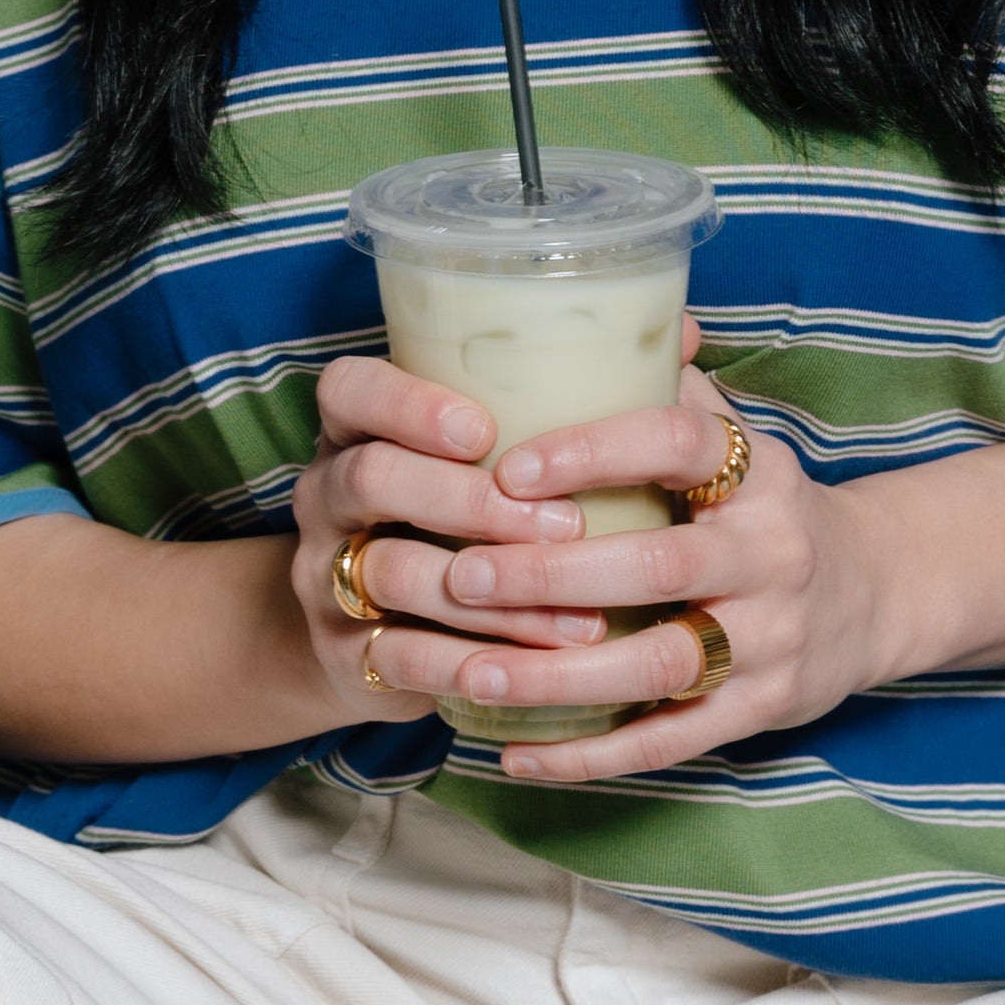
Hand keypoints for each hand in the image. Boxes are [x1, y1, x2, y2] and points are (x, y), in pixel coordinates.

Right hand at [286, 354, 626, 728]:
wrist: (368, 636)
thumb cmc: (457, 519)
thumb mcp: (488, 458)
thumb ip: (566, 399)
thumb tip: (680, 337)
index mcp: (357, 430)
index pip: (349, 390)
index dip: (408, 404)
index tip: (484, 430)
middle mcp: (327, 494)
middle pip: (372, 478)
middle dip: (470, 501)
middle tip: (565, 526)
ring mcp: (324, 575)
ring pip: (391, 572)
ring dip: (494, 597)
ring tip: (582, 617)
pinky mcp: (343, 653)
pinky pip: (397, 656)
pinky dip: (470, 663)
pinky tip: (534, 667)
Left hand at [426, 355, 892, 789]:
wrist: (876, 595)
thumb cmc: (766, 508)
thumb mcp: (738, 441)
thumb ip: (668, 389)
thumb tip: (602, 305)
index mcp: (758, 472)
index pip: (680, 443)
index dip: (595, 451)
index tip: (508, 468)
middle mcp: (773, 554)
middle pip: (659, 565)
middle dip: (551, 575)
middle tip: (458, 574)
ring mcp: (773, 639)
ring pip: (660, 664)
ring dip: (559, 674)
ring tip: (470, 674)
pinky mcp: (762, 709)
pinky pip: (671, 740)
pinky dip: (591, 755)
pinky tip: (515, 753)